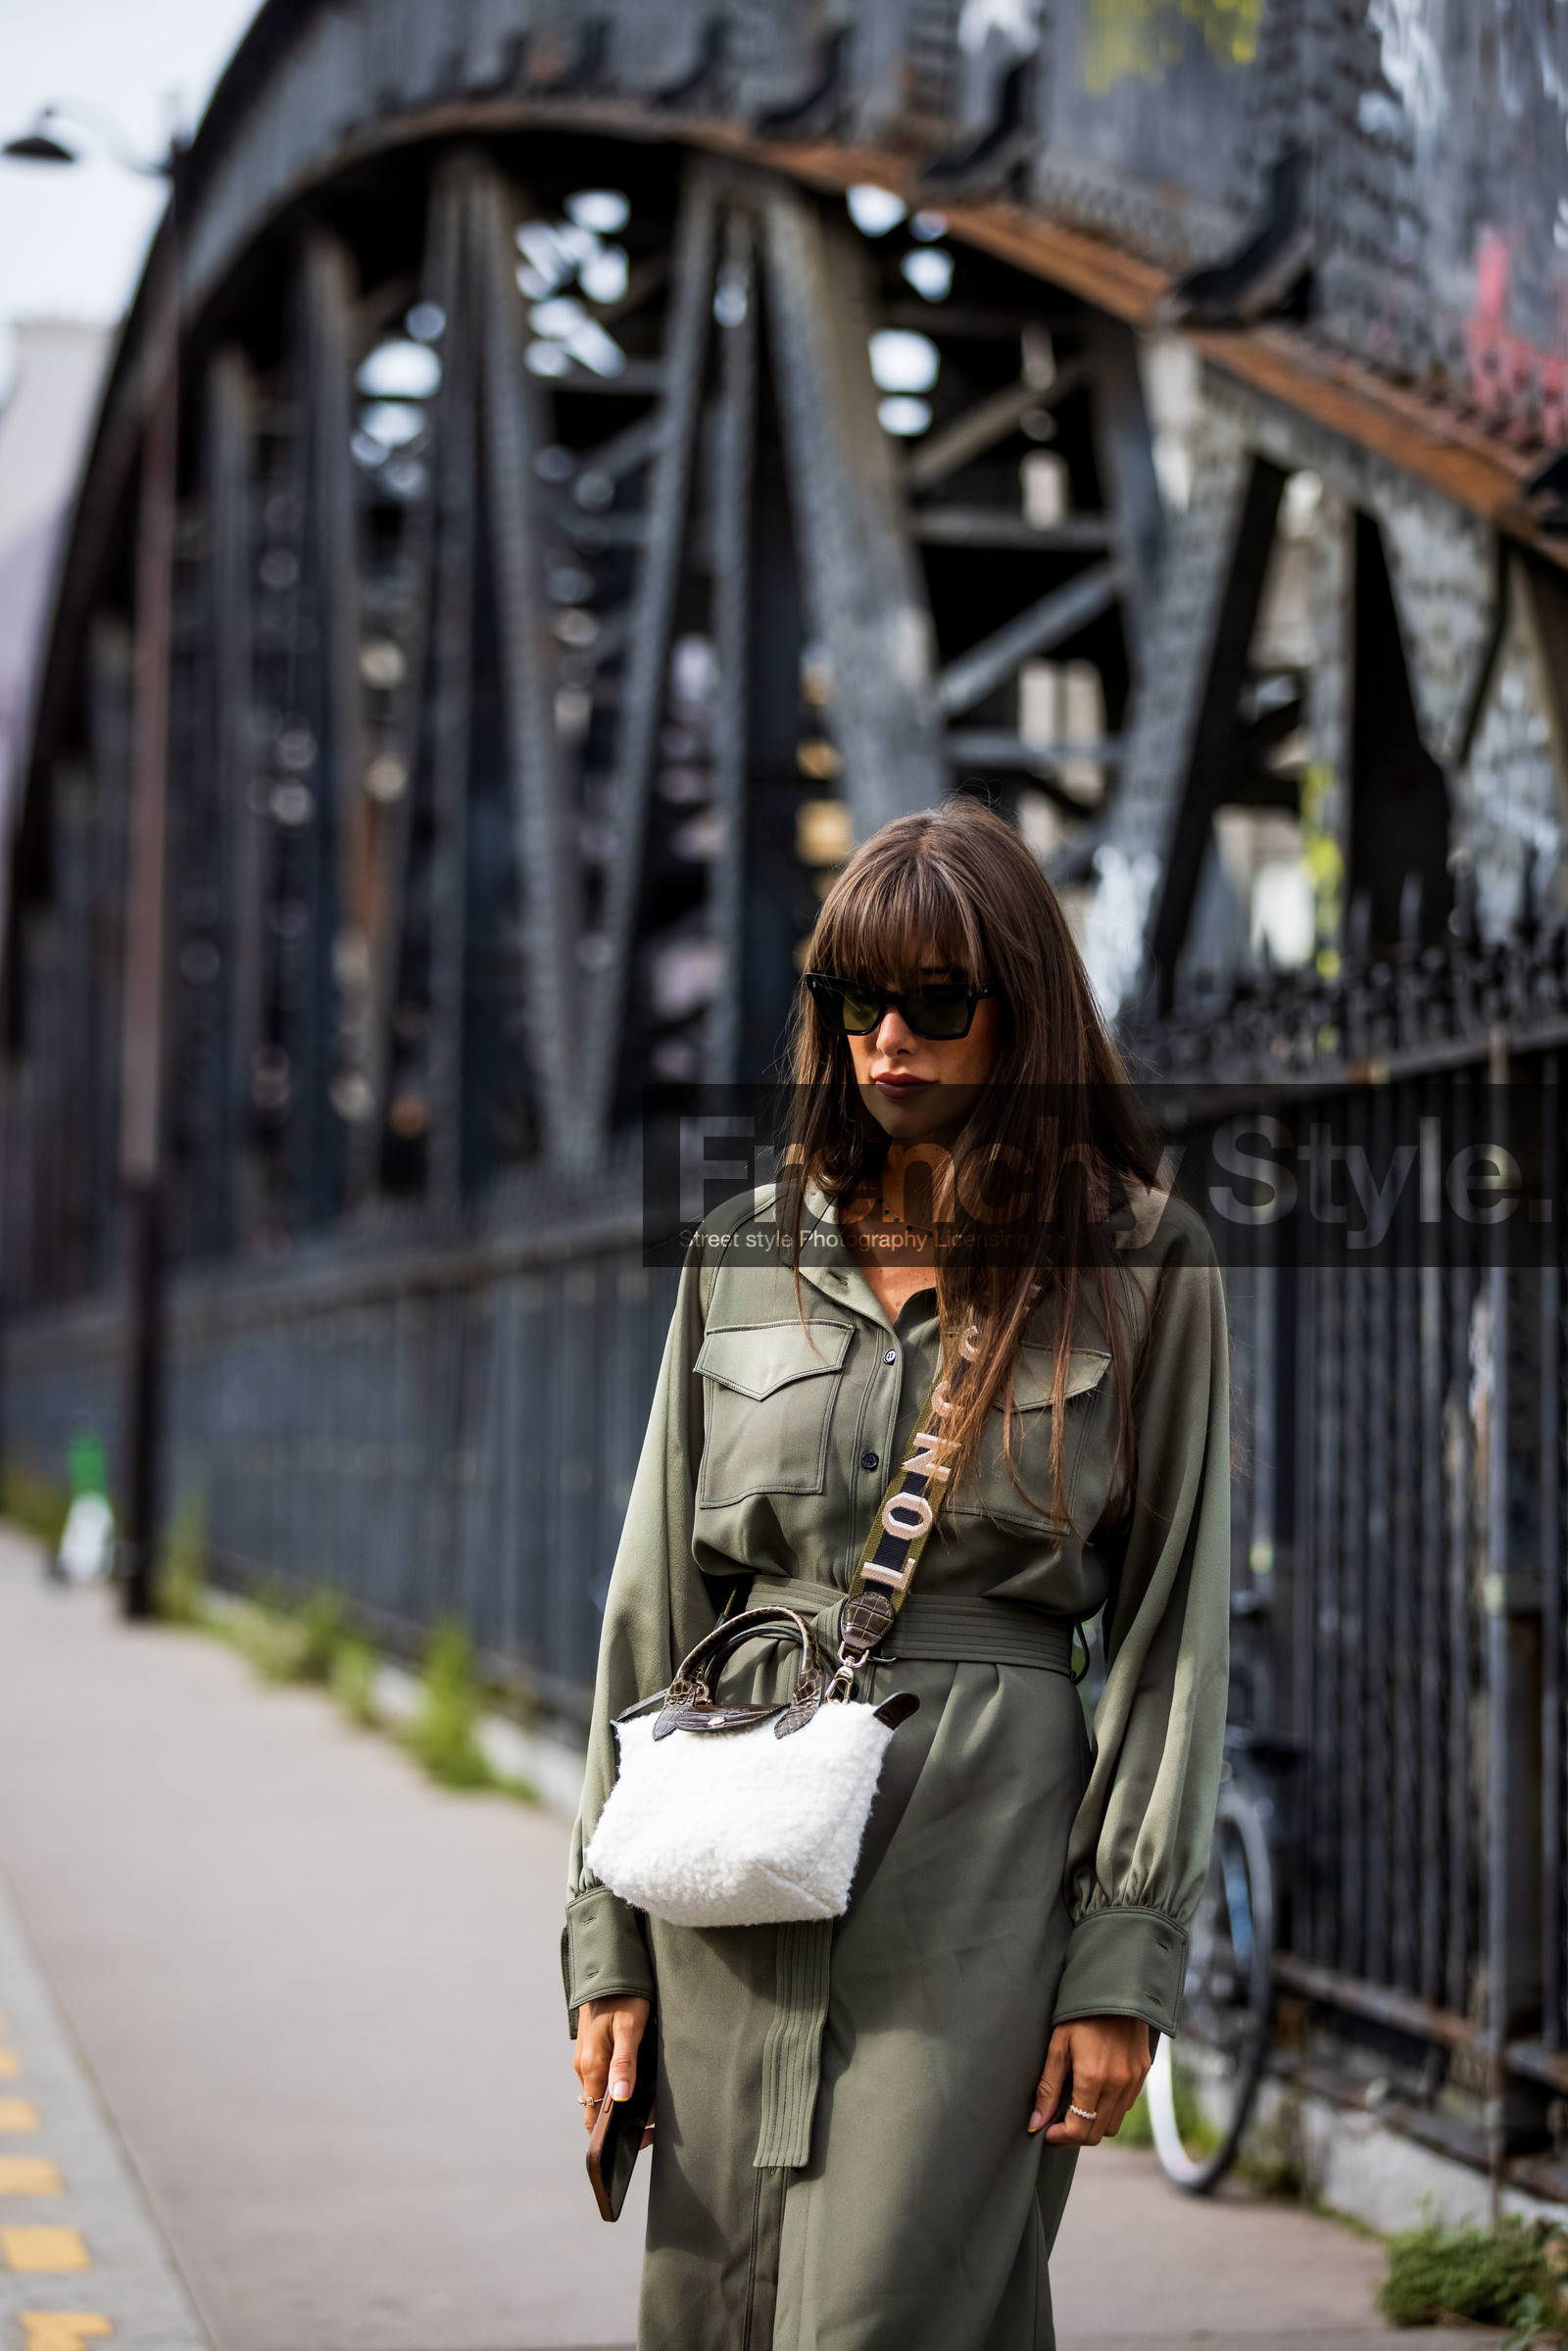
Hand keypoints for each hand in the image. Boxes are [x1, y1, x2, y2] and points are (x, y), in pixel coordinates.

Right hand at [573, 1995, 651, 2138]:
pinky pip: (604, 2077)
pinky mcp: (593, 2049)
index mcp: (592, 2067)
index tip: (642, 2136)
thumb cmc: (622, 1995)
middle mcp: (584, 2067)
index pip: (593, 2118)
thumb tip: (621, 2099)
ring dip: (625, 2103)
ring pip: (603, 2093)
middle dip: (625, 2120)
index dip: (613, 2134)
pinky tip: (641, 2080)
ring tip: (655, 2101)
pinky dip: (620, 2086)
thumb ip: (624, 2064)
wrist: (607, 1967)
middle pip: (599, 2108)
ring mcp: (587, 2058)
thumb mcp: (630, 2028)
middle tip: (656, 2119)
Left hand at [1029, 2015, 1151, 2147]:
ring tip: (1074, 2110)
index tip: (1046, 2133)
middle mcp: (1117, 2084)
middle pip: (1096, 2133)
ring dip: (1093, 2125)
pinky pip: (1126, 2106)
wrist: (1116, 1987)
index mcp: (1093, 2078)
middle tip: (1057, 2125)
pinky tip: (1094, 2094)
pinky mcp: (1142, 2073)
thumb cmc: (1080, 2014)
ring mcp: (1133, 2080)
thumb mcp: (1058, 2046)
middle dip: (1074, 2135)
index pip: (1079, 2129)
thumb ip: (1048, 2088)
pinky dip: (1109, 2110)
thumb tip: (1036, 2122)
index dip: (1060, 2138)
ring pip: (1113, 2124)